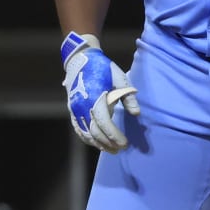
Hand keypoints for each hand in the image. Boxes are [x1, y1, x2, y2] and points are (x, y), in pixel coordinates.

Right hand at [61, 33, 139, 151]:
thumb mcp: (119, 78)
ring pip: (85, 133)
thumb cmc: (103, 67)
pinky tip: (96, 144)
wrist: (80, 58)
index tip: (125, 144)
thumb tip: (136, 114)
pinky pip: (78, 128)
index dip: (114, 136)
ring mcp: (75, 109)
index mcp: (95, 98)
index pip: (104, 124)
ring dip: (98, 144)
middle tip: (121, 149)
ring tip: (111, 150)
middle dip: (108, 143)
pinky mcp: (72, 109)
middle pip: (95, 132)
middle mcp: (82, 106)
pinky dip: (87, 138)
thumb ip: (128, 97)